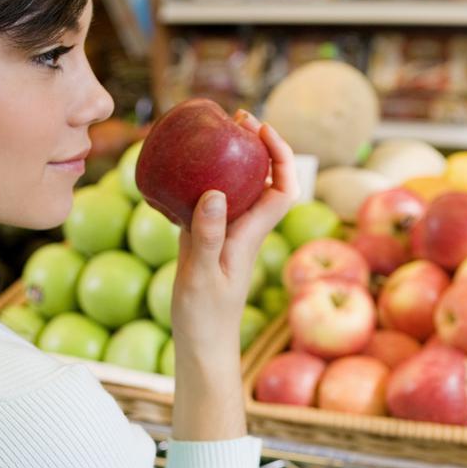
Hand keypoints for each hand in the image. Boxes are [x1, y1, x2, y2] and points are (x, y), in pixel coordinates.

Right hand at [169, 112, 297, 441]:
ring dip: (233, 160)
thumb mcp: (202, 275)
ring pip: (238, 189)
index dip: (281, 155)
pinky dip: (203, 182)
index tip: (261, 130)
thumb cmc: (205, 318)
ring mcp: (226, 235)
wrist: (202, 347)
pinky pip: (210, 202)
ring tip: (215, 134)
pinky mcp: (206, 242)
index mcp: (251, 234)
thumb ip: (207, 235)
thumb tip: (216, 193)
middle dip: (258, 146)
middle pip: (265, 180)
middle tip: (236, 119)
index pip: (283, 188)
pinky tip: (183, 172)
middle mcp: (244, 230)